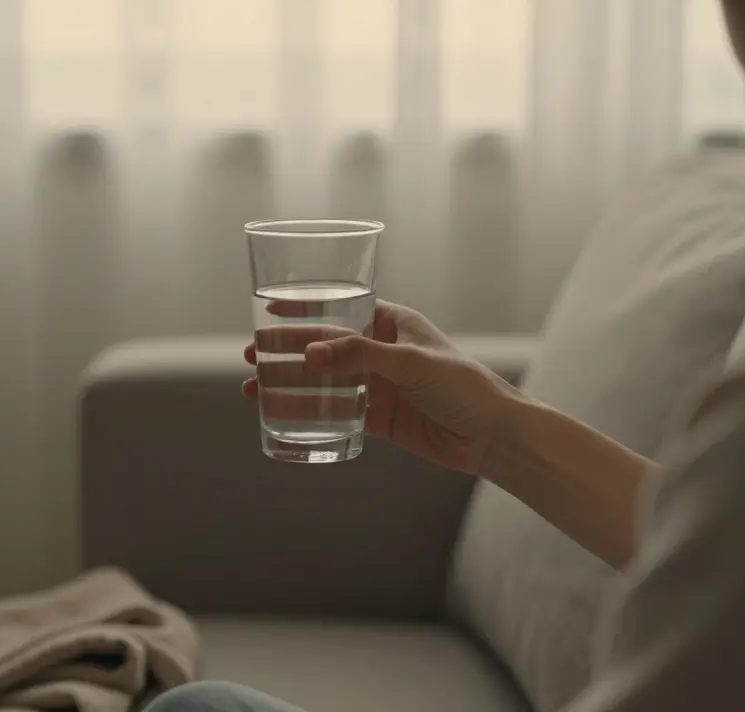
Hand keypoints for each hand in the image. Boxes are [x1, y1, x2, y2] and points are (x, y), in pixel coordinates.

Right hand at [243, 300, 524, 473]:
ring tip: (254, 388)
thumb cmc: (463, 386)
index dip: (305, 308)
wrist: (492, 436)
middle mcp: (382, 352)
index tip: (269, 308)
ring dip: (290, 384)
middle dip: (286, 350)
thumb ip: (361, 356)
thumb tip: (309, 353)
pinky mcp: (379, 418)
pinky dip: (308, 414)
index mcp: (394, 323)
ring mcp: (379, 385)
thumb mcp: (411, 363)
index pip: (341, 309)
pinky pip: (336, 413)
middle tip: (251, 354)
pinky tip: (281, 415)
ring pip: (325, 382)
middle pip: (324, 347)